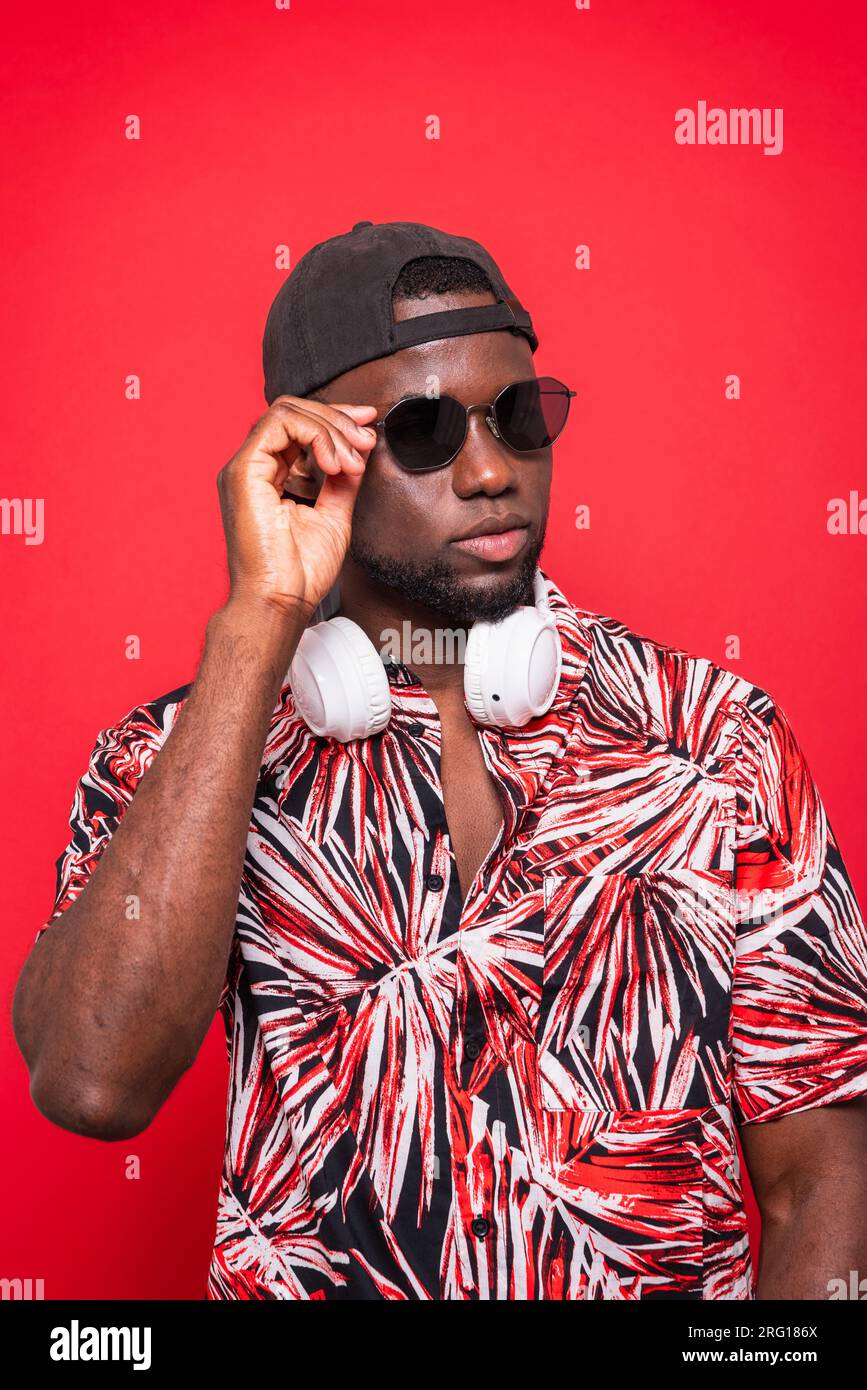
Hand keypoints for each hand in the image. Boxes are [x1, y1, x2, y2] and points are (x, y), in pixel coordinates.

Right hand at [216, 395, 377, 620]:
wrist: (281, 601)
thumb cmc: (300, 571)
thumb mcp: (333, 514)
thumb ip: (343, 480)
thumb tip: (360, 447)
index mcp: (268, 476)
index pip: (298, 425)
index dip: (335, 418)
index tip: (369, 426)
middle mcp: (253, 467)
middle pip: (293, 411)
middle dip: (338, 419)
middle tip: (367, 441)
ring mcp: (245, 467)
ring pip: (287, 411)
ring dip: (331, 428)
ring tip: (352, 462)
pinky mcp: (243, 471)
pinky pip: (280, 424)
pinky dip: (316, 435)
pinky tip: (334, 464)